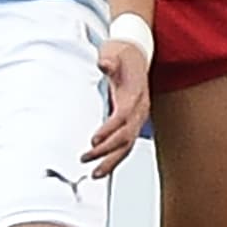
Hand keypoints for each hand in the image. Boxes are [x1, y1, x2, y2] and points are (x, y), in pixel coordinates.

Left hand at [85, 39, 149, 178]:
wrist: (136, 52)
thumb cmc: (122, 54)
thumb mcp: (114, 53)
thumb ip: (109, 61)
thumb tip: (104, 64)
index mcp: (135, 94)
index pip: (123, 117)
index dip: (109, 130)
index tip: (93, 140)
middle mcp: (140, 109)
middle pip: (126, 136)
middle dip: (107, 151)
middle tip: (86, 158)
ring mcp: (139, 117)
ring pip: (128, 145)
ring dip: (112, 161)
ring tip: (96, 174)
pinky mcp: (134, 121)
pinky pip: (127, 143)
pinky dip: (115, 156)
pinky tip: (103, 165)